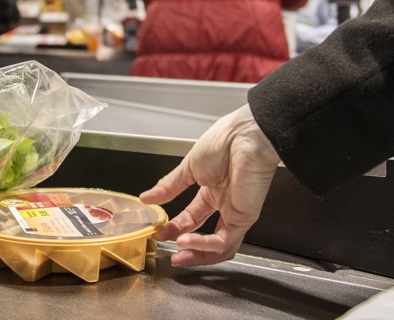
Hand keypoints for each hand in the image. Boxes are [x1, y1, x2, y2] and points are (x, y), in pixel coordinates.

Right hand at [140, 102, 280, 266]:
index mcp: (213, 190)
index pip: (192, 217)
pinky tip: (188, 242)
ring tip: (179, 256)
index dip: (175, 227)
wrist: (245, 136)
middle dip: (186, 246)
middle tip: (168, 249)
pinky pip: (225, 240)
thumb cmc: (225, 142)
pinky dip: (205, 245)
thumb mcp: (188, 167)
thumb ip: (169, 186)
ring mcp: (236, 212)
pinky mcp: (244, 218)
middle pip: (206, 236)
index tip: (159, 231)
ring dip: (197, 254)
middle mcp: (226, 204)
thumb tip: (148, 197)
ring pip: (218, 246)